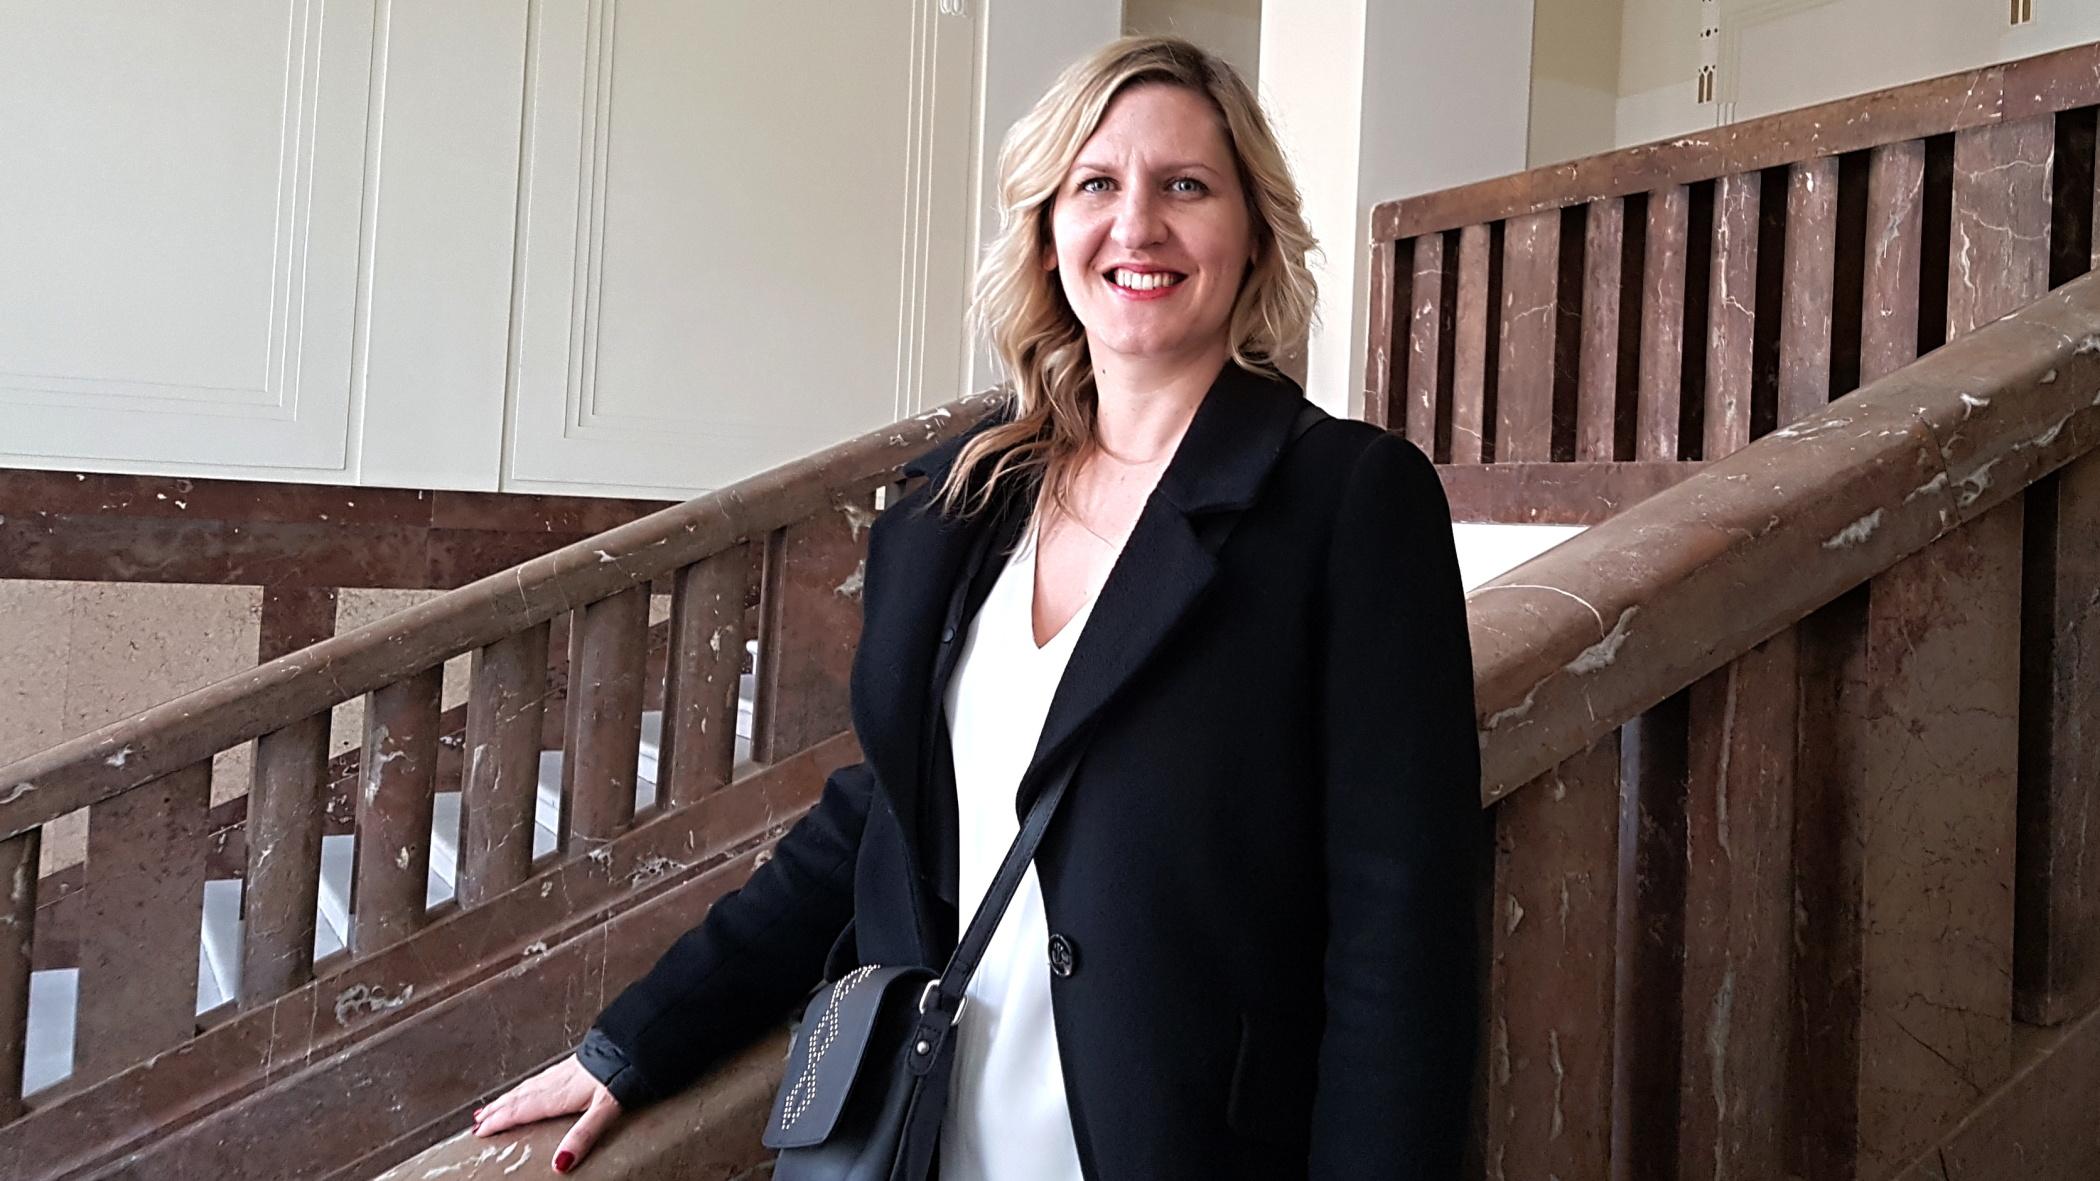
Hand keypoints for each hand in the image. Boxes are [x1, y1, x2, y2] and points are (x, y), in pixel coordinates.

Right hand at [470, 1054, 622, 1173]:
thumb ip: (582, 1137)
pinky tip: (528, 1087)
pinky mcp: (570, 1065)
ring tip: (492, 1107)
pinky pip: (537, 1079)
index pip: (520, 1111)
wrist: (633, 1046)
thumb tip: (561, 1163)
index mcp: (557, 1095)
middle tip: (478, 1121)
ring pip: (526, 1087)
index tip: (480, 1131)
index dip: (499, 1121)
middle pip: (518, 1098)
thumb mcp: (604, 1111)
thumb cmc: (620, 1074)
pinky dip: (524, 1086)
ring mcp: (561, 1072)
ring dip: (507, 1098)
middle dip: (496, 1111)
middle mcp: (554, 1082)